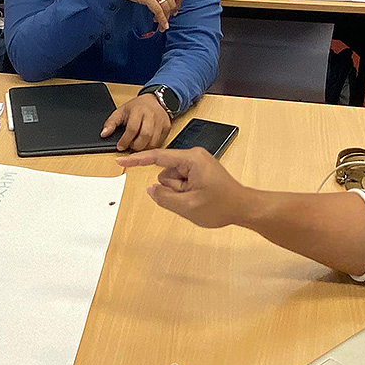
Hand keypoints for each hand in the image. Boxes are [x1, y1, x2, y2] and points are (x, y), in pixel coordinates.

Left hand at [102, 94, 171, 151]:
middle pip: (145, 136)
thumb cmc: (137, 107)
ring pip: (153, 142)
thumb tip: (104, 134)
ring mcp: (161, 122)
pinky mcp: (167, 128)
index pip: (132, 128)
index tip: (120, 146)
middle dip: (135, 146)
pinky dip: (151, 147)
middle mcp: (151, 115)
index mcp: (138, 110)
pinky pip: (160, 142)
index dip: (125, 140)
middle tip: (130, 147)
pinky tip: (145, 144)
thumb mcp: (121, 111)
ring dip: (144, 148)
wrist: (155, 101)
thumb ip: (111, 122)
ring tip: (137, 145)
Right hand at [103, 0, 182, 33]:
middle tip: (166, 19)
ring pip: (166, 8)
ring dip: (166, 19)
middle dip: (171, 14)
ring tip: (162, 26)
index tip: (175, 11)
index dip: (178, 5)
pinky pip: (158, 11)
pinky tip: (162, 26)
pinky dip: (162, 20)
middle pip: (173, 3)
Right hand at [116, 147, 247, 227]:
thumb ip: (164, 197)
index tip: (121, 161)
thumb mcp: (187, 206)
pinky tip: (199, 197)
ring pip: (172, 180)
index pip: (157, 157)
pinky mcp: (199, 171)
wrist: (244, 207)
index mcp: (191, 159)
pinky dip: (185, 192)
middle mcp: (194, 156)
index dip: (137, 160)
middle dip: (172, 189)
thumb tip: (151, 189)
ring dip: (179, 192)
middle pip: (165, 173)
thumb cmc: (221, 205)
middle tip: (192, 199)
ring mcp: (197, 163)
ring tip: (198, 199)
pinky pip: (181, 181)